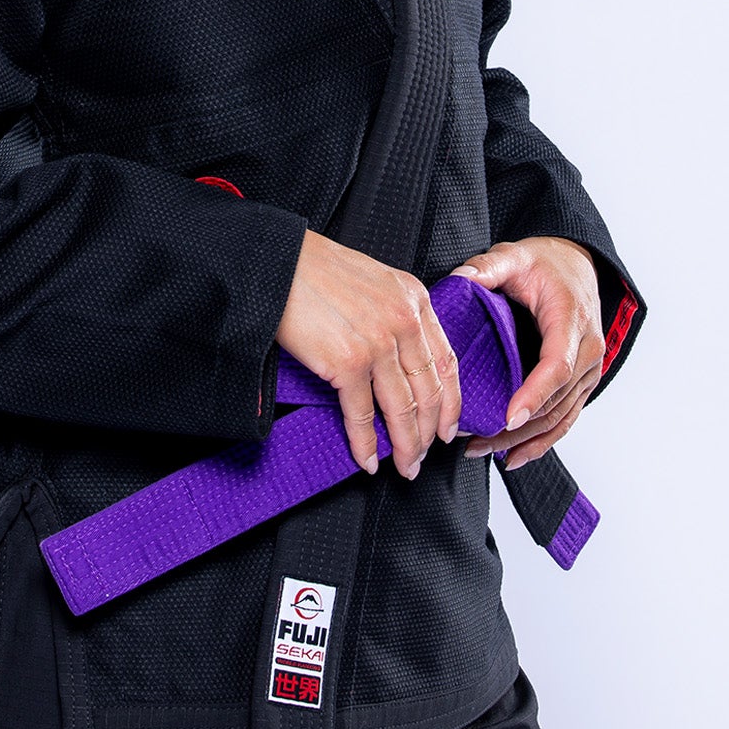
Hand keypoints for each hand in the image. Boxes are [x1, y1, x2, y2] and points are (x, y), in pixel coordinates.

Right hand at [275, 229, 462, 479]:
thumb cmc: (315, 270)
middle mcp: (404, 321)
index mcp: (414, 299)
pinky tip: (367, 459)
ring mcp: (378, 343)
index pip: (447, 362)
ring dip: (405, 446)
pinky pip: (362, 414)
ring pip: (402, 409)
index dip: (450, 403)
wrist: (278, 261)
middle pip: (428, 392)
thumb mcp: (375, 282)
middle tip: (423, 457)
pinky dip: (365, 443)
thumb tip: (400, 359)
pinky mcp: (347, 362)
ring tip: (403, 467)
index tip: (447, 427)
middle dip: (428, 434)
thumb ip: (396, 314)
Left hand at [450, 238, 604, 471]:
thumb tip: (460, 280)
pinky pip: (567, 419)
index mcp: (571, 322)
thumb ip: (488, 267)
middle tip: (474, 441)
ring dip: (524, 441)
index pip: (557, 367)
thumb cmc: (546, 262)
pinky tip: (514, 457)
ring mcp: (589, 370)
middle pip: (556, 402)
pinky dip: (542, 442)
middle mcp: (588, 351)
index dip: (534, 395)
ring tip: (483, 451)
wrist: (577, 263)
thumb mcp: (515, 255)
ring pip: (561, 418)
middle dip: (516, 428)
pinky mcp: (583, 382)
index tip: (508, 418)